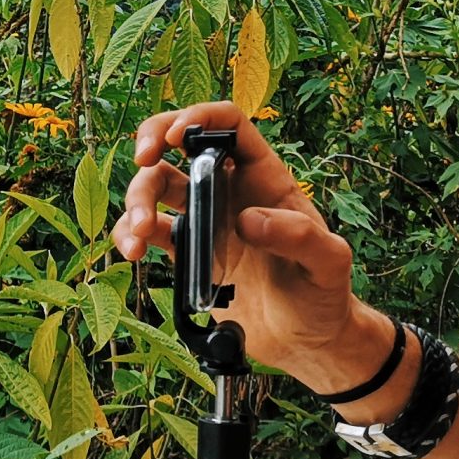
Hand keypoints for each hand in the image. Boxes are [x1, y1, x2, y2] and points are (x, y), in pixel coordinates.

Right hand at [113, 102, 394, 396]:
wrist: (306, 341)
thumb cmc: (324, 294)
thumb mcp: (328, 262)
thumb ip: (298, 236)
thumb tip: (247, 219)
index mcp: (264, 177)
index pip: (229, 124)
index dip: (200, 116)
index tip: (177, 135)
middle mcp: (229, 191)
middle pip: (179, 147)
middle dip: (152, 142)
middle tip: (142, 159)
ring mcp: (205, 221)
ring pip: (157, 187)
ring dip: (137, 198)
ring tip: (139, 232)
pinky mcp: (187, 254)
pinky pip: (149, 232)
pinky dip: (130, 235)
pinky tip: (133, 253)